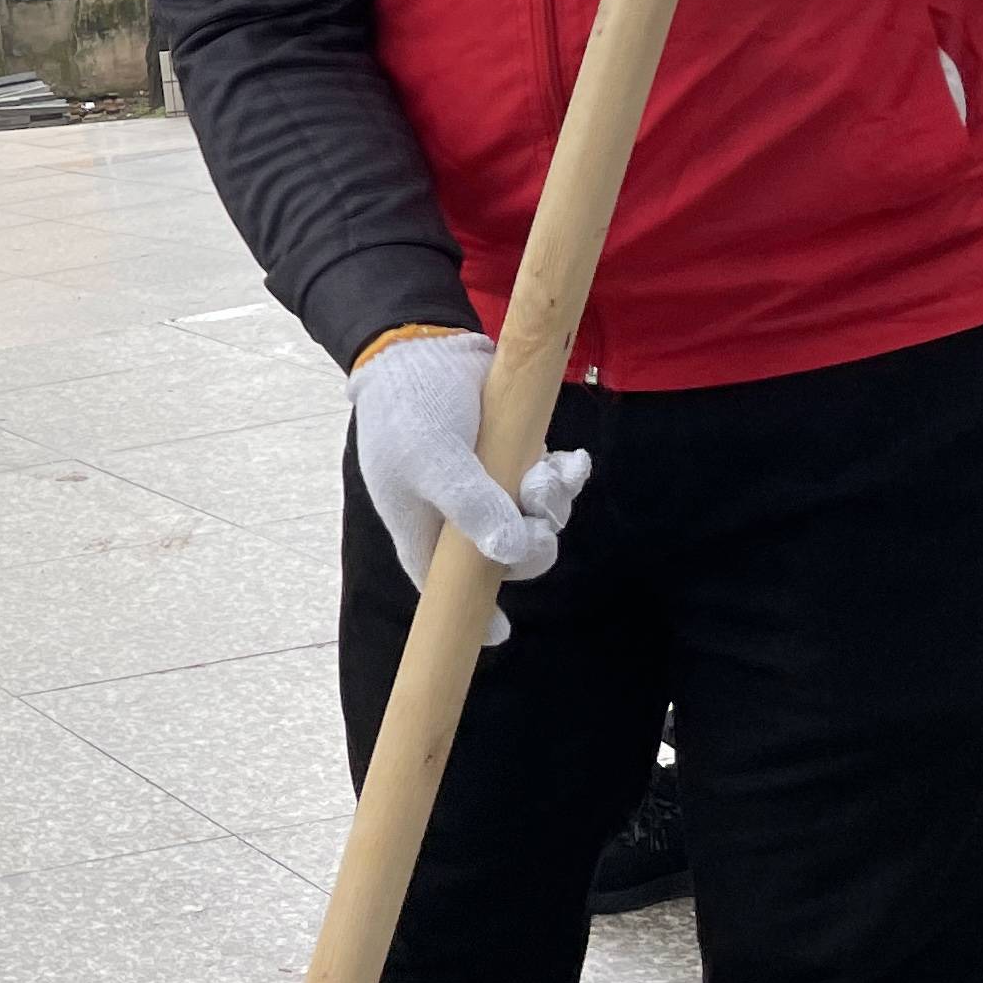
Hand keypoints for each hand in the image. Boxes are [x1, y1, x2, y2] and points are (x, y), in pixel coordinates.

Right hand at [348, 329, 591, 645]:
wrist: (423, 350)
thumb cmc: (410, 412)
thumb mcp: (435, 462)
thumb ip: (473, 507)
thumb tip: (510, 553)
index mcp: (427, 533)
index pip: (448, 591)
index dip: (473, 614)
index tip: (500, 632)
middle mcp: (460, 520)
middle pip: (510, 558)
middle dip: (534, 538)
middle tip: (535, 501)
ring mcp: (491, 491)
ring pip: (538, 522)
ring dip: (554, 501)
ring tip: (550, 470)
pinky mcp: (515, 461)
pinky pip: (553, 487)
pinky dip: (567, 478)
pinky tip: (572, 462)